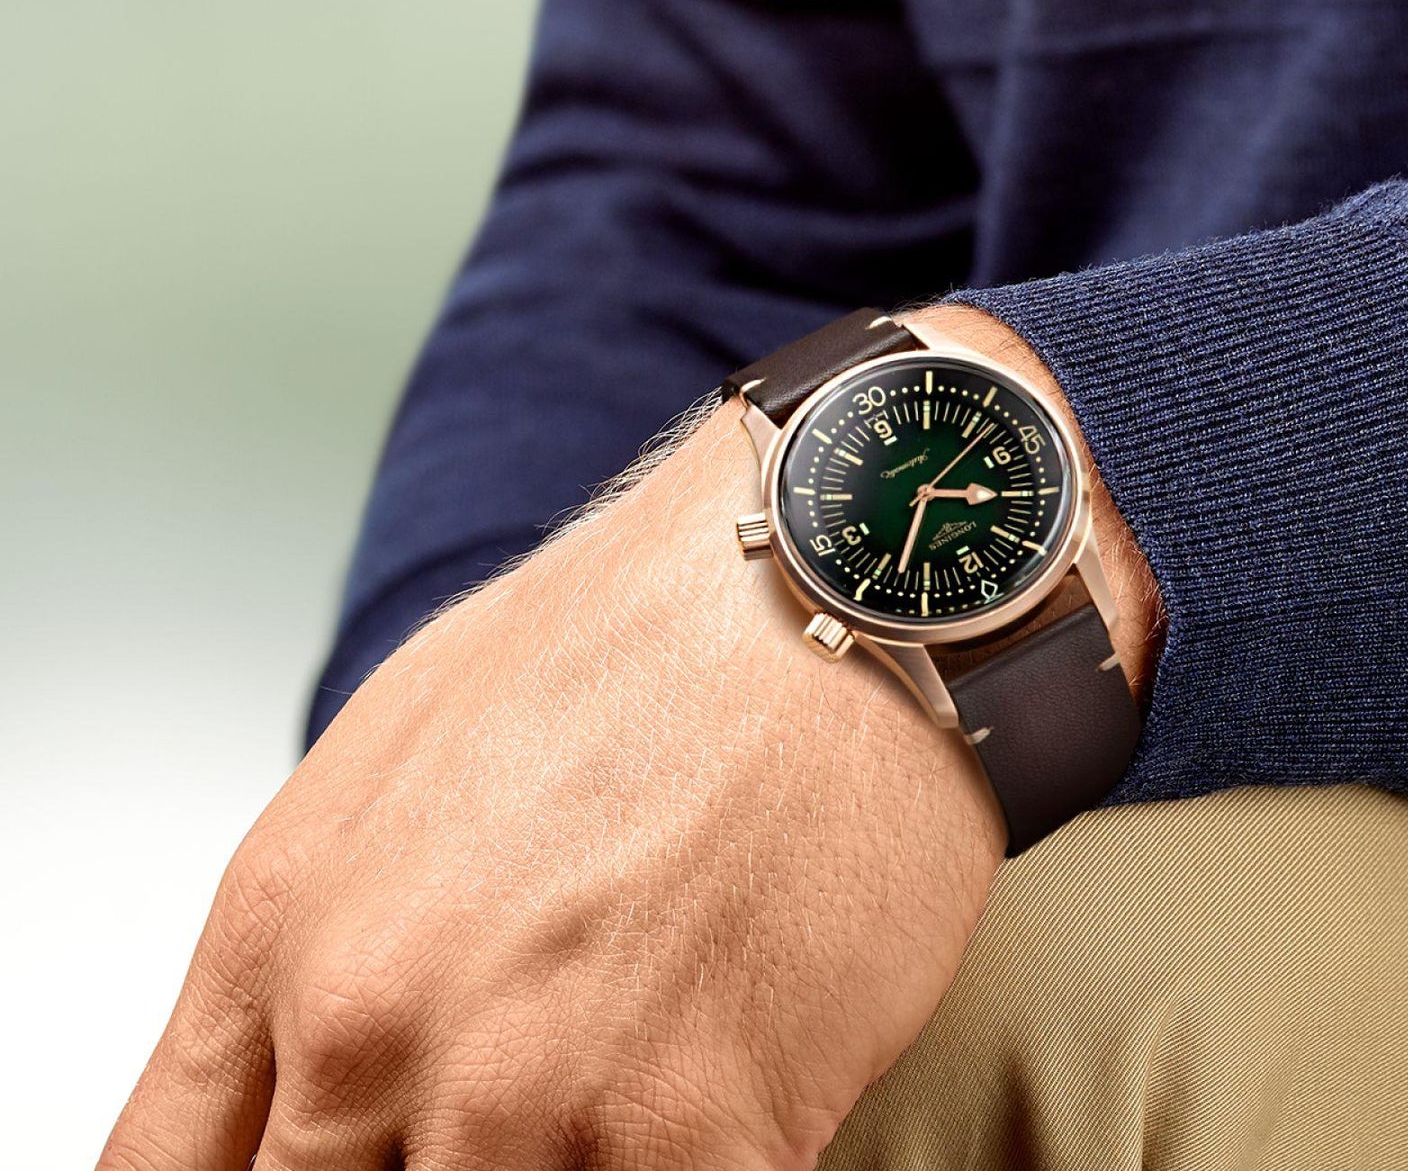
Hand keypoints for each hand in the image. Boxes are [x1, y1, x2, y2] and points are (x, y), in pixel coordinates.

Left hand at [103, 307, 1157, 1168]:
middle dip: (414, 1170)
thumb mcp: (411, 743)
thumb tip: (317, 1067)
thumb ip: (333, 930)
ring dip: (561, 1169)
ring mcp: (533, 1099)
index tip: (327, 1167)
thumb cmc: (649, 630)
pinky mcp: (700, 1141)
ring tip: (622, 1070)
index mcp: (285, 926)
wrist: (843, 575)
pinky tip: (725, 1088)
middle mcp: (376, 1027)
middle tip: (511, 1103)